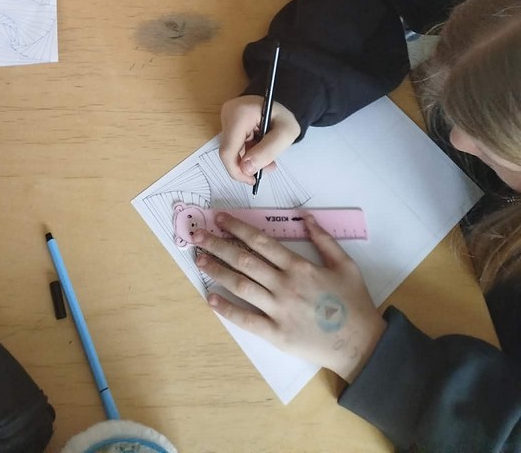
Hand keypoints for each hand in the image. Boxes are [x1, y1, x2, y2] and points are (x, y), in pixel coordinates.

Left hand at [194, 213, 385, 381]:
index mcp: (299, 266)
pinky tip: (211, 299)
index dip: (237, 228)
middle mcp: (284, 284)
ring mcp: (278, 310)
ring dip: (217, 270)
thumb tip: (305, 216)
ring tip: (200, 260)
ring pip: (241, 285)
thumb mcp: (345, 263)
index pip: (260, 241)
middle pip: (244, 260)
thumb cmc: (353, 302)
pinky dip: (227, 309)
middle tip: (198, 235)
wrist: (360, 343)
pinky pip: (246, 320)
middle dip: (218, 245)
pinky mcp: (276, 334)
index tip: (220, 219)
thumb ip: (323, 239)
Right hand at [219, 97, 300, 183]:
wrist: (284, 100)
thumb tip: (246, 169)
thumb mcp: (286, 134)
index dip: (236, 170)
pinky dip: (247, 152)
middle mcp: (228, 114)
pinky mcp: (228, 122)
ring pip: (232, 150)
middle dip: (247, 165)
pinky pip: (234, 145)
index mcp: (240, 114)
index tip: (252, 180)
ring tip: (268, 159)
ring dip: (249, 160)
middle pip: (229, 151)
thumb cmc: (284, 116)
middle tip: (267, 167)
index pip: (228, 150)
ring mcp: (226, 117)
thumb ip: (268, 151)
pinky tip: (261, 150)